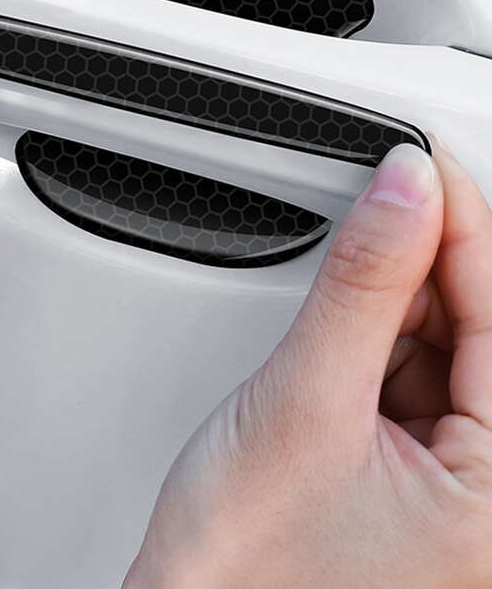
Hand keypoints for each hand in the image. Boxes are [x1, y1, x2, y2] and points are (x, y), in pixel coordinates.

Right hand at [125, 141, 491, 587]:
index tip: (425, 162)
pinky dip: (380, 336)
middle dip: (427, 263)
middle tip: (375, 210)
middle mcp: (491, 496)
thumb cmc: (244, 572)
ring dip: (399, 300)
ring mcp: (455, 485)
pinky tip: (345, 330)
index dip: (466, 225)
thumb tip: (406, 191)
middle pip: (481, 330)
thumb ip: (363, 287)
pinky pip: (415, 375)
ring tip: (339, 303)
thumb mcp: (306, 403)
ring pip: (447, 346)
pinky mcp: (412, 470)